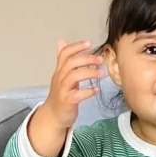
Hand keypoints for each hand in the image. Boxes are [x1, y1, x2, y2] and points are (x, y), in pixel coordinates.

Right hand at [27, 40, 103, 156]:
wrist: (54, 115)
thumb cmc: (61, 94)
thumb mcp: (62, 75)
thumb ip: (64, 59)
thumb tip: (62, 41)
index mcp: (60, 70)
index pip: (65, 54)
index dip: (76, 47)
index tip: (89, 43)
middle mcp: (60, 78)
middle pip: (71, 63)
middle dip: (87, 59)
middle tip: (101, 60)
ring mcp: (62, 90)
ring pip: (74, 76)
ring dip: (89, 73)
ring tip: (102, 74)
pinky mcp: (67, 102)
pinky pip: (77, 95)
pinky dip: (87, 92)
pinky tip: (96, 90)